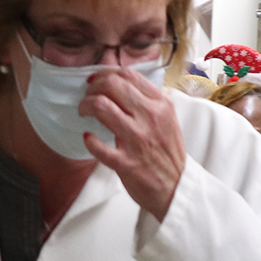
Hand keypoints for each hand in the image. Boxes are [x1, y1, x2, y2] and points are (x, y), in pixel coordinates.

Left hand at [80, 69, 184, 220]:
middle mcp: (150, 117)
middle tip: (87, 97)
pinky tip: (88, 138)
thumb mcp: (166, 118)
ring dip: (85, 106)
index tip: (96, 81)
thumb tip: (117, 83)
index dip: (105, 74)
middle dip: (92, 88)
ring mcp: (138, 140)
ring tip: (84, 112)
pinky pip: (98, 146)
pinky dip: (88, 140)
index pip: (128, 74)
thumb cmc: (167, 152)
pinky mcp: (126, 162)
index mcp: (160, 104)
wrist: (176, 187)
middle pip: (112, 85)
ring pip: (101, 106)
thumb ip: (146, 100)